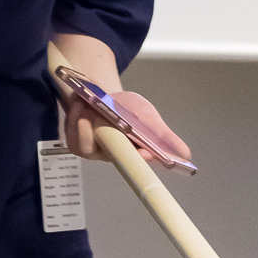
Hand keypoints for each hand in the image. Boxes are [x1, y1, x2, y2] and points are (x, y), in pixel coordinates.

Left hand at [63, 88, 191, 165]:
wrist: (103, 95)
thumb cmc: (128, 111)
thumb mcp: (148, 118)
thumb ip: (163, 136)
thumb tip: (186, 155)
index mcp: (131, 152)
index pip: (137, 161)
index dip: (141, 158)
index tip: (145, 151)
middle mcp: (111, 154)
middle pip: (106, 154)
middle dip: (100, 135)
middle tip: (94, 116)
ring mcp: (91, 149)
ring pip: (84, 145)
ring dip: (82, 123)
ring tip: (86, 104)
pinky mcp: (75, 141)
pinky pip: (72, 135)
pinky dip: (73, 119)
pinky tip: (79, 104)